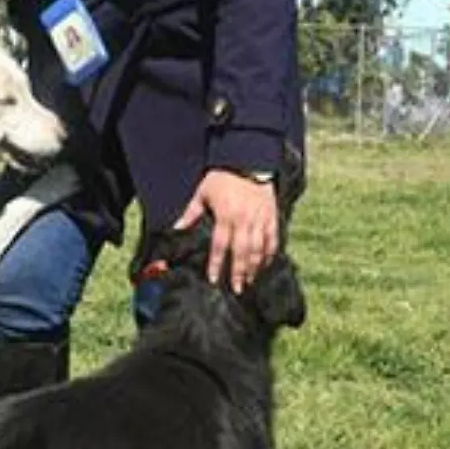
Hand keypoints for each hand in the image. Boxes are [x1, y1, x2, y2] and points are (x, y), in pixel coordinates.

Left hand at [175, 169, 277, 293]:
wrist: (247, 160)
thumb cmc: (222, 177)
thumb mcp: (203, 193)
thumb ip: (191, 212)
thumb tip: (176, 227)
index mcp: (225, 216)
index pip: (220, 246)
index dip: (217, 264)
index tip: (215, 279)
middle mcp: (244, 220)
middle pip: (242, 252)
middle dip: (239, 272)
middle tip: (238, 289)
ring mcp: (260, 219)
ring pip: (259, 249)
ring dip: (255, 267)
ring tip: (250, 281)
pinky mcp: (271, 216)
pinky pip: (272, 239)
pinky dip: (269, 254)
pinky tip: (265, 265)